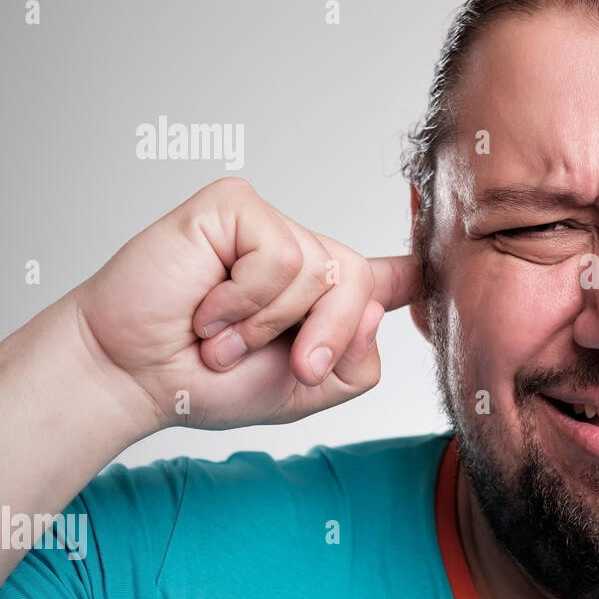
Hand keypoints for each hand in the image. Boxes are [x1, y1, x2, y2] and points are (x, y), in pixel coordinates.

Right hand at [71, 177, 420, 431]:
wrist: (136, 378)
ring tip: (221, 334)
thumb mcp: (307, 391)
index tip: (462, 242)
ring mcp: (271, 226)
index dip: (428, 262)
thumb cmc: (211, 383)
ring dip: (263, 325)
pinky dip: (242, 299)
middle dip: (322, 336)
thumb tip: (377, 301)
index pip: (391, 276)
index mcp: (329, 299)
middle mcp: (307, 255)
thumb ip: (358, 360)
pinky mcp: (235, 207)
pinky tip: (206, 307)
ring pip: (318, 272)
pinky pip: (278, 256)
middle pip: (362, 284)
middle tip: (276, 362)